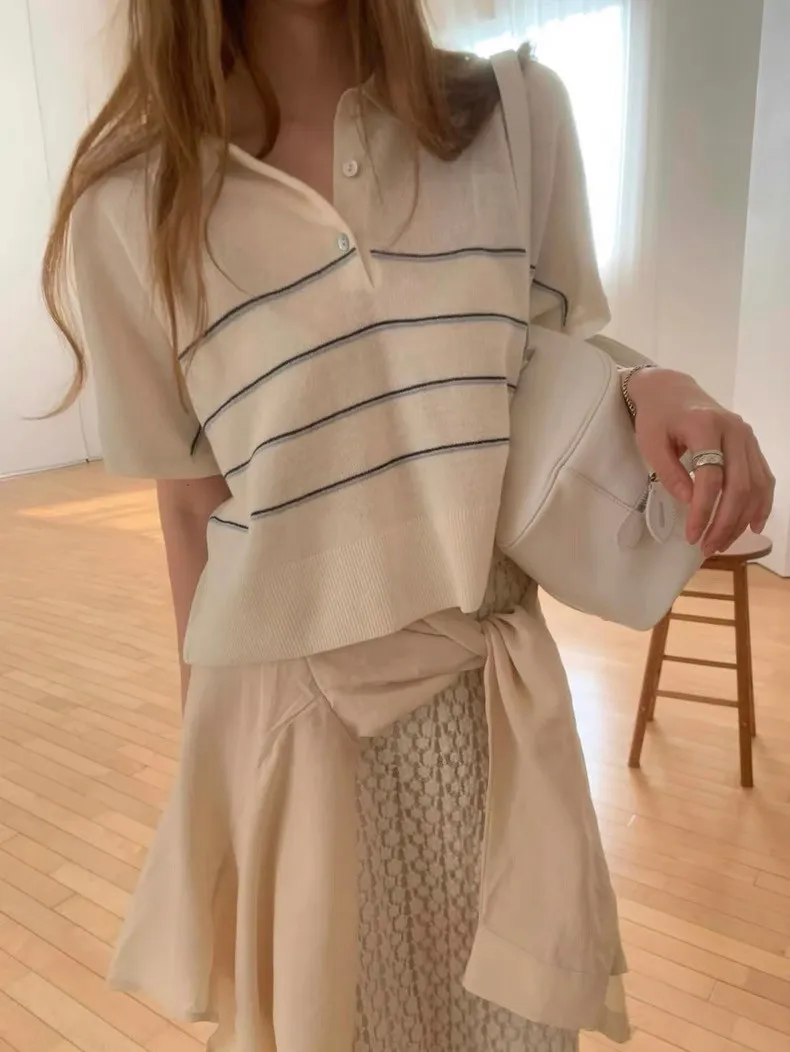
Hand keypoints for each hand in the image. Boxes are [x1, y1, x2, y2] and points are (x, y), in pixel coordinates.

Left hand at [627, 368, 774, 556]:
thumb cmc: (657, 418)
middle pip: (739, 485)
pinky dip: (761, 503)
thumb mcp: (651, 443)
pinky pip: (764, 477)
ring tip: (724, 543)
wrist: (672, 391)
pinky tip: (752, 525)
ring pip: (756, 485)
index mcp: (706, 426)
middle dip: (725, 522)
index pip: (711, 477)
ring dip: (742, 519)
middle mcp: (735, 430)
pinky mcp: (752, 444)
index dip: (703, 510)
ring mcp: (748, 436)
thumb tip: (691, 502)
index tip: (691, 535)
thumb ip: (670, 472)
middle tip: (708, 547)